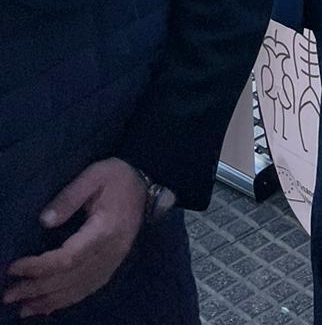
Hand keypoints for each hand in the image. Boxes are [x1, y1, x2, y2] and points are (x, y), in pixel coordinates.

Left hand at [3, 158, 156, 316]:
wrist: (147, 182)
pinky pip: (87, 289)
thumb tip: (44, 221)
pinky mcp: (112, 265)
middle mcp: (110, 252)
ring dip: (48, 301)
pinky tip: (47, 307)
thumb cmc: (118, 176)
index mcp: (105, 230)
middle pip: (69, 278)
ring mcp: (113, 262)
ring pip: (77, 289)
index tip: (14, 267)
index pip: (68, 257)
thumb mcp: (95, 174)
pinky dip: (65, 301)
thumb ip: (70, 196)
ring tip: (22, 309)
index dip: (39, 266)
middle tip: (8, 295)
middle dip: (36, 288)